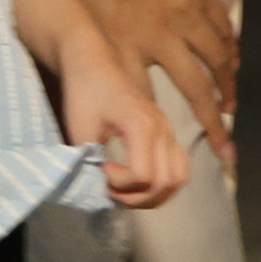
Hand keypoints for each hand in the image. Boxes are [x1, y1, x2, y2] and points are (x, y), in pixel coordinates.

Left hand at [57, 27, 189, 207]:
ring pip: (178, 179)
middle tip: (112, 189)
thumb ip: (92, 163)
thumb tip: (101, 190)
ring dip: (154, 195)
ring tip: (127, 190)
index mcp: (143, 126)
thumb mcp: (81, 130)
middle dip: (138, 198)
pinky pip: (179, 167)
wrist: (94, 63)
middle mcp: (163, 129)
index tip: (100, 168)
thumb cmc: (85, 94)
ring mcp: (168, 130)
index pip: (143, 176)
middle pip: (166, 183)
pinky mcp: (167, 132)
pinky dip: (164, 183)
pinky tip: (139, 181)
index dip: (119, 184)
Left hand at [67, 0, 237, 168]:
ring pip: (216, 63)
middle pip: (192, 90)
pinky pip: (223, 31)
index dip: (153, 130)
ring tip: (231, 112)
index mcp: (124, 39)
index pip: (142, 97)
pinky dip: (231, 52)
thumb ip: (86, 38)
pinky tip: (233, 65)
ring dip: (227, 91)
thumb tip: (80, 71)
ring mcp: (187, 14)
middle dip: (212, 125)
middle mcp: (160, 34)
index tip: (163, 154)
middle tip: (225, 152)